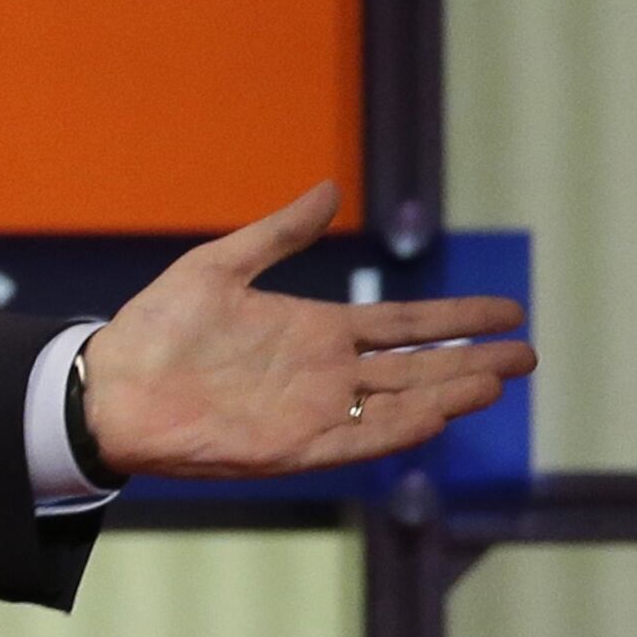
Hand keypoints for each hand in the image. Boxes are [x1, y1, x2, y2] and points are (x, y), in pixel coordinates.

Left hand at [82, 182, 532, 478]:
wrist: (107, 385)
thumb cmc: (155, 327)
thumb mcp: (220, 267)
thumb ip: (279, 233)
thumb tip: (330, 188)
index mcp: (315, 332)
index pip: (402, 324)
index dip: (455, 318)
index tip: (508, 310)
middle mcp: (323, 374)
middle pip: (415, 367)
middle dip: (471, 361)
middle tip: (528, 354)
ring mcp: (310, 412)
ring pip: (396, 404)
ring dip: (445, 394)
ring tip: (495, 381)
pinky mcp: (287, 448)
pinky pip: (353, 441)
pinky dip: (394, 430)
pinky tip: (434, 416)